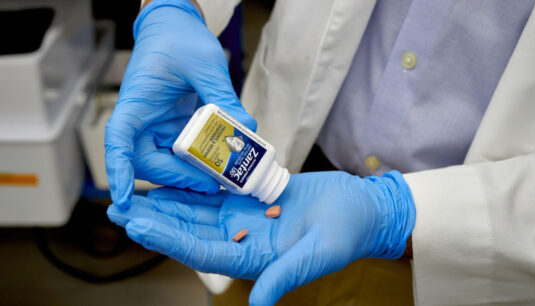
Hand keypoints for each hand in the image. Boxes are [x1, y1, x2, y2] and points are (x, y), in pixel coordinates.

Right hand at [105, 0, 256, 207]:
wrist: (177, 29)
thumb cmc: (180, 40)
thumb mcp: (204, 65)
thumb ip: (223, 97)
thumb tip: (246, 128)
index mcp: (136, 103)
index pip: (119, 140)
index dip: (118, 171)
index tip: (123, 199)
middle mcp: (142, 122)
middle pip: (147, 163)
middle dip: (178, 177)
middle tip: (212, 185)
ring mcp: (159, 130)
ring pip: (167, 165)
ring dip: (192, 176)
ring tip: (223, 180)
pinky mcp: (176, 132)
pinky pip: (184, 157)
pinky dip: (201, 165)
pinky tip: (223, 168)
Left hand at [108, 171, 414, 304]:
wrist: (360, 209)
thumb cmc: (346, 232)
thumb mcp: (320, 253)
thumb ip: (287, 275)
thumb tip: (258, 304)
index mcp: (254, 260)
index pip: (202, 252)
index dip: (169, 239)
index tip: (138, 224)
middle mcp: (242, 241)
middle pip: (190, 232)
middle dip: (155, 221)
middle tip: (118, 208)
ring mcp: (244, 220)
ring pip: (196, 212)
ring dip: (165, 203)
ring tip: (132, 192)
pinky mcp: (249, 199)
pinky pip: (214, 192)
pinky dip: (190, 186)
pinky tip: (169, 177)